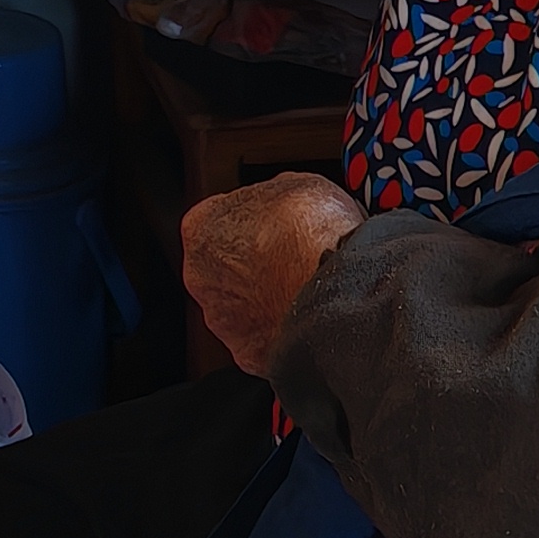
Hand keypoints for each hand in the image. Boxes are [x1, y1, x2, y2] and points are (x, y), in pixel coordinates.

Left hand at [182, 170, 367, 379]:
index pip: (221, 217)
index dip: (256, 217)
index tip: (279, 221)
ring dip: (270, 297)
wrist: (337, 293)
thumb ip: (276, 195)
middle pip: (229, 265)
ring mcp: (222, 320)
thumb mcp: (299, 184)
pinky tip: (309, 316)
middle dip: (259, 262)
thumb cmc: (312, 236)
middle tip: (297, 256)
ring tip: (309, 288)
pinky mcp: (248, 353)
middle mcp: (201, 277)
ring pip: (245, 305)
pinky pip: (266, 337)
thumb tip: (287, 199)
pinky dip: (284, 329)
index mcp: (201, 228)